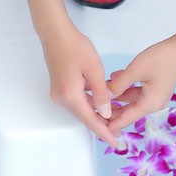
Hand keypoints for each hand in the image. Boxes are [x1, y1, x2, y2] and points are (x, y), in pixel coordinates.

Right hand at [41, 21, 117, 147]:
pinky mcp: (59, 87)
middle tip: (120, 129)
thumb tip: (106, 114)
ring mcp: (58, 93)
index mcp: (70, 95)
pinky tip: (101, 102)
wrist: (55, 32)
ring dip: (96, 113)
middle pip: (84, 117)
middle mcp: (61, 98)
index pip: (90, 120)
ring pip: (81, 109)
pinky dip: (89, 104)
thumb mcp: (94, 69)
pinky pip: (76, 101)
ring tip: (115, 115)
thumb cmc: (76, 46)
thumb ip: (101, 93)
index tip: (115, 142)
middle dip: (102, 123)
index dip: (104, 132)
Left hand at [107, 35, 175, 134]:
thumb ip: (119, 84)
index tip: (98, 129)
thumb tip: (105, 96)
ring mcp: (154, 95)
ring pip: (131, 98)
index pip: (127, 118)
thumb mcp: (136, 70)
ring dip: (117, 95)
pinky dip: (125, 86)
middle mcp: (152, 103)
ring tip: (99, 92)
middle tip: (94, 109)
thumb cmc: (160, 60)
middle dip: (111, 110)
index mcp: (149, 104)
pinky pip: (136, 89)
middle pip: (128, 110)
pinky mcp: (155, 86)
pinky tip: (113, 79)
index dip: (112, 123)